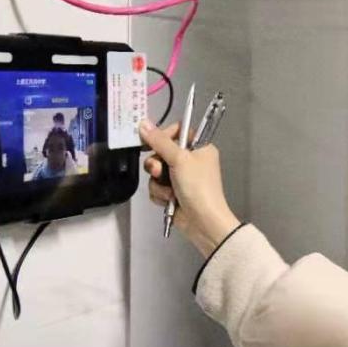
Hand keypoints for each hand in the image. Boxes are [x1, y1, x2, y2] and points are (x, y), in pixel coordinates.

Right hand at [140, 120, 239, 256]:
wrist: (202, 221)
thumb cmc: (200, 189)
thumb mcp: (180, 160)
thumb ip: (160, 141)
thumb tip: (144, 124)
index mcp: (200, 147)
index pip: (178, 131)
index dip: (164, 135)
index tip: (152, 141)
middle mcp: (191, 161)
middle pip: (162, 151)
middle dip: (157, 164)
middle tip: (160, 171)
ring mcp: (182, 177)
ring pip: (156, 171)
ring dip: (159, 182)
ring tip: (170, 191)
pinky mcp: (174, 192)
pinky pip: (156, 187)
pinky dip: (160, 194)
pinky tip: (170, 200)